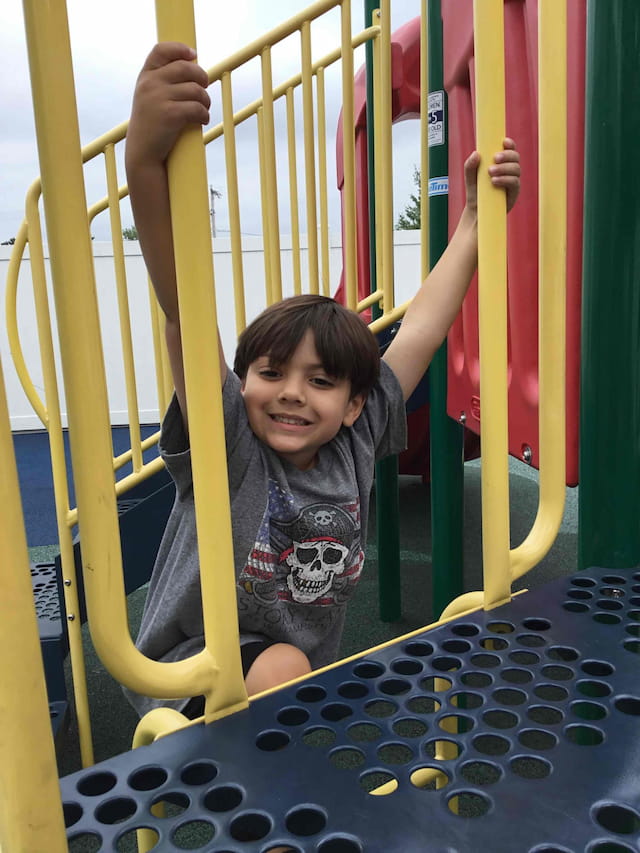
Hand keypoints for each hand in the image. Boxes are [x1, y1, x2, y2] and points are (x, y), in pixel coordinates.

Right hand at [126, 42, 210, 169]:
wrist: (143, 153)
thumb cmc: (151, 126)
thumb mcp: (149, 98)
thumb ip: (162, 81)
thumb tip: (191, 66)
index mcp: (145, 76)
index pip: (161, 50)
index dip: (179, 49)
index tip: (193, 55)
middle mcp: (150, 83)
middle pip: (186, 68)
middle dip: (201, 77)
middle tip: (205, 86)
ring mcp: (159, 98)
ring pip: (196, 90)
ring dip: (205, 100)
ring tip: (204, 109)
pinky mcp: (171, 115)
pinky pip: (197, 108)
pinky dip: (204, 115)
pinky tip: (202, 120)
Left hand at [464, 137, 520, 215]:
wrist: (477, 209)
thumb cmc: (475, 190)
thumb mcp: (470, 177)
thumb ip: (470, 165)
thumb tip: (476, 153)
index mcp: (501, 162)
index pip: (510, 149)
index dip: (510, 144)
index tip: (504, 142)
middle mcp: (510, 169)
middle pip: (515, 157)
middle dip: (506, 155)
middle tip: (494, 159)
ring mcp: (513, 180)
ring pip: (516, 168)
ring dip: (504, 168)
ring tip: (490, 172)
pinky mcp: (514, 191)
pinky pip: (514, 182)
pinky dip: (505, 179)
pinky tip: (494, 181)